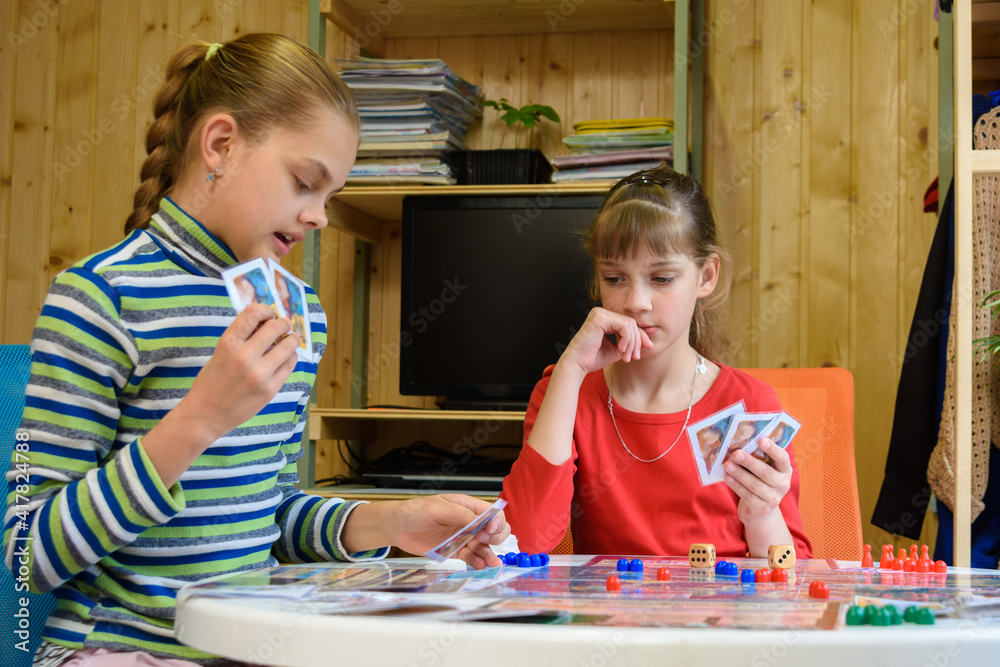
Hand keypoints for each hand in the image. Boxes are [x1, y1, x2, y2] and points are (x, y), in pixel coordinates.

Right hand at [182, 304, 299, 442]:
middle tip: (283, 325)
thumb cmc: (212, 381)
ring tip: (290, 339)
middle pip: (275, 327)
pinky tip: (286, 356)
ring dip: (291, 339)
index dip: (265, 309)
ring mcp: (260, 374)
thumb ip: (242, 337)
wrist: (205, 415)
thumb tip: (266, 320)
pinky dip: (290, 357)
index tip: (269, 313)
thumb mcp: (220, 352)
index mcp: (228, 343)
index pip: (253, 313)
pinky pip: (290, 365)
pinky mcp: (270, 389)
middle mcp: (245, 357)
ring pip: (288, 346)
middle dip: (282, 323)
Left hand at [387, 495, 509, 568]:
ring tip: (493, 564)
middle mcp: (468, 522)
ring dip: (490, 554)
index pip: (491, 513)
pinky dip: (477, 562)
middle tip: (485, 542)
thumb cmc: (416, 511)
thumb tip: (480, 521)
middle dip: (496, 537)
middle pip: (493, 530)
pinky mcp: (455, 550)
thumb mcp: (438, 509)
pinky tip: (480, 566)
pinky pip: (470, 557)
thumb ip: (460, 515)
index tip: (489, 530)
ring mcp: (463, 537)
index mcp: (467, 506)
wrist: (398, 527)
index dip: (495, 521)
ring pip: (484, 546)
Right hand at [558, 307, 652, 377]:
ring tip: (627, 357)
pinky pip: (624, 325)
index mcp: (604, 319)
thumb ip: (630, 344)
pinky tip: (621, 350)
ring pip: (630, 324)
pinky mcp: (600, 317)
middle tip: (635, 357)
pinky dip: (627, 339)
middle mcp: (602, 312)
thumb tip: (649, 340)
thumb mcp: (616, 350)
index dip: (639, 337)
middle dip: (637, 342)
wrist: (577, 365)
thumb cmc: (592, 359)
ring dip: (632, 343)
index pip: (628, 324)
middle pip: (631, 323)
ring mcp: (600, 313)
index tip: (643, 351)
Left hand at [723, 437, 792, 525]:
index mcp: (785, 470)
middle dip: (750, 462)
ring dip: (739, 474)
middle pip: (766, 472)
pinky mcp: (762, 508)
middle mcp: (783, 485)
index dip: (773, 449)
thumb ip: (758, 457)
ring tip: (727, 465)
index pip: (782, 458)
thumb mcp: (763, 469)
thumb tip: (741, 441)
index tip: (761, 439)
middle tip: (736, 453)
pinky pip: (747, 495)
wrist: (759, 510)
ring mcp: (773, 498)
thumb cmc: (759, 481)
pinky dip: (736, 486)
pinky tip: (728, 478)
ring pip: (755, 484)